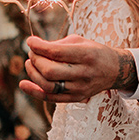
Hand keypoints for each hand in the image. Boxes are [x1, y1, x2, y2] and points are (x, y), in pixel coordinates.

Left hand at [18, 35, 134, 102]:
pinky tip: (24, 84)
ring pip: (48, 86)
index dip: (38, 46)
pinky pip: (51, 98)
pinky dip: (34, 92)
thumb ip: (57, 44)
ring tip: (30, 63)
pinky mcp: (76, 98)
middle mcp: (84, 73)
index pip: (56, 52)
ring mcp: (80, 89)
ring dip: (33, 73)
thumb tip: (34, 48)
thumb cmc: (93, 52)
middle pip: (49, 71)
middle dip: (35, 60)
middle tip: (32, 53)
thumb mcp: (80, 41)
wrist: (114, 70)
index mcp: (86, 55)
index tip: (30, 41)